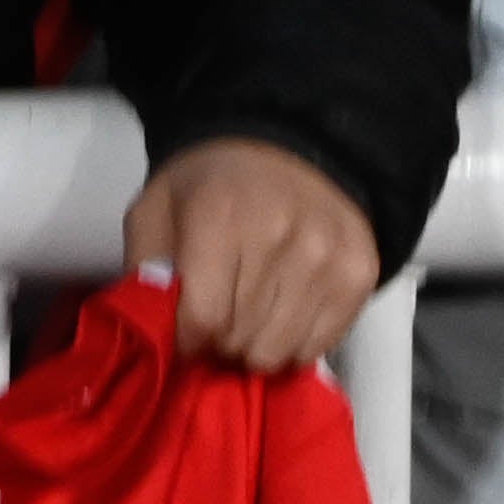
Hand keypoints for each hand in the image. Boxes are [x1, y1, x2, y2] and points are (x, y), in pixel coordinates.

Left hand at [131, 140, 381, 375]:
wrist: (289, 152)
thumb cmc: (210, 187)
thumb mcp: (155, 209)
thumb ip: (144, 267)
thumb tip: (154, 326)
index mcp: (220, 217)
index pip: (204, 316)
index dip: (187, 340)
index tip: (182, 338)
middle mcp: (280, 237)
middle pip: (241, 339)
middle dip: (217, 346)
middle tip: (213, 327)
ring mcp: (327, 259)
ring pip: (279, 351)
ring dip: (254, 349)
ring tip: (245, 322)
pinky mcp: (360, 276)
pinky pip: (319, 346)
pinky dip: (292, 345)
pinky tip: (278, 319)